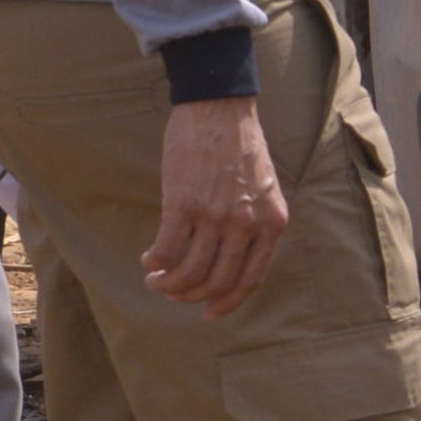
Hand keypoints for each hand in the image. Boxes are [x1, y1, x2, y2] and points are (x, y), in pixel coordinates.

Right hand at [145, 97, 288, 314]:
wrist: (219, 107)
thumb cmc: (240, 145)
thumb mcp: (265, 189)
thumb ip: (255, 223)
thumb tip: (231, 260)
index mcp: (272, 222)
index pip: (251, 279)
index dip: (228, 302)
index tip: (210, 313)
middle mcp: (246, 224)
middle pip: (216, 281)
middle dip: (191, 295)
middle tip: (174, 292)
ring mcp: (215, 216)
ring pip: (189, 272)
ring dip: (168, 284)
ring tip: (155, 279)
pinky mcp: (183, 204)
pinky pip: (166, 250)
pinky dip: (155, 262)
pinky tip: (148, 260)